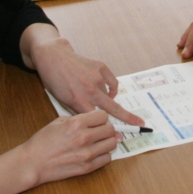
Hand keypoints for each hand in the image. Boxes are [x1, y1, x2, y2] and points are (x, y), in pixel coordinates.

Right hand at [19, 109, 119, 185]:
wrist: (33, 163)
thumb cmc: (42, 141)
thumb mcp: (58, 121)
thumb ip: (79, 119)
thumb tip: (95, 121)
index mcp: (76, 123)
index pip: (103, 115)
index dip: (100, 118)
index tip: (97, 121)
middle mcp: (84, 137)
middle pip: (110, 129)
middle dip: (106, 128)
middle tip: (99, 131)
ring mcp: (87, 154)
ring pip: (112, 144)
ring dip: (107, 142)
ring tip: (98, 142)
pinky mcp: (87, 168)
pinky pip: (107, 159)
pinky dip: (103, 155)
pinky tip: (95, 153)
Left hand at [26, 32, 144, 126]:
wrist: (53, 57)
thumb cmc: (54, 81)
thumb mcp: (62, 101)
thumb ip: (78, 112)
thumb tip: (94, 122)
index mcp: (78, 101)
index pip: (98, 120)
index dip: (108, 128)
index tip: (118, 136)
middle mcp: (90, 90)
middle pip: (113, 108)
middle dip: (128, 117)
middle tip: (140, 123)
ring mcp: (97, 77)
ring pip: (108, 95)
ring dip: (105, 99)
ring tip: (93, 95)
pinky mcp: (101, 67)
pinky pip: (113, 82)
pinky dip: (112, 88)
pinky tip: (107, 90)